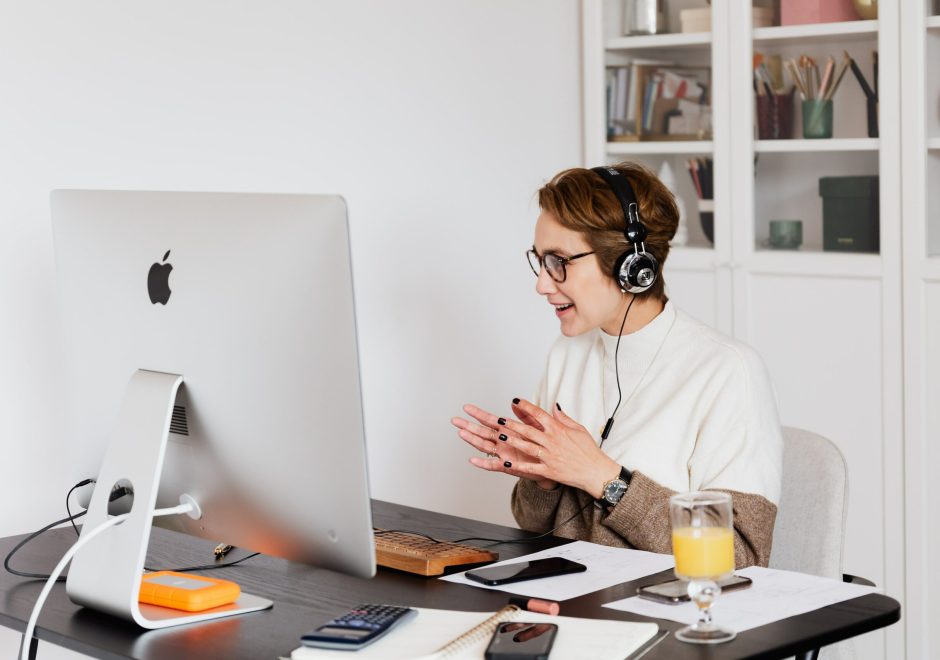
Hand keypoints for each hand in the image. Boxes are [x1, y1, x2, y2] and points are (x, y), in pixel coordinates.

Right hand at [452, 403, 555, 489]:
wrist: (552, 465)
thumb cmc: (542, 446)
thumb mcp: (535, 426)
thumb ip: (526, 414)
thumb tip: (515, 401)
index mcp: (509, 431)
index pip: (491, 420)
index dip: (479, 414)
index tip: (467, 407)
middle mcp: (503, 442)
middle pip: (482, 432)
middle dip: (468, 426)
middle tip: (455, 420)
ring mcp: (504, 454)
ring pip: (484, 446)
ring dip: (472, 440)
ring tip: (461, 433)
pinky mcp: (508, 466)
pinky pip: (493, 465)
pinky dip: (483, 463)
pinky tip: (472, 460)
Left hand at [497, 399, 620, 498]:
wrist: (596, 471)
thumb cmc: (588, 450)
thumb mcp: (578, 429)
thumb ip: (563, 418)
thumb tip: (554, 406)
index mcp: (559, 430)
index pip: (539, 414)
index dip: (526, 406)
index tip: (515, 401)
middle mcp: (552, 442)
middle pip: (528, 430)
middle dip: (512, 424)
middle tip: (499, 419)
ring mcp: (550, 456)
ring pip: (527, 447)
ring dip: (513, 441)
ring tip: (500, 436)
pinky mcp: (549, 470)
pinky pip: (530, 468)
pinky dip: (518, 466)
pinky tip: (506, 462)